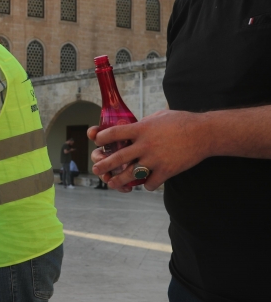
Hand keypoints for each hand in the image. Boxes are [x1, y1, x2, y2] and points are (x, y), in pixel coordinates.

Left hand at [88, 109, 209, 191]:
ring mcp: (155, 159)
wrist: (205, 133)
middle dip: (103, 165)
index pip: (113, 133)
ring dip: (119, 181)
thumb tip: (131, 126)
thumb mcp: (158, 116)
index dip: (102, 138)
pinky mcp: (167, 171)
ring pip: (130, 175)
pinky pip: (150, 183)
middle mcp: (145, 145)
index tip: (97, 142)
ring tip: (112, 183)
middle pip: (117, 158)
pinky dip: (146, 185)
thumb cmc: (181, 121)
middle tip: (96, 169)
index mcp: (141, 129)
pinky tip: (146, 183)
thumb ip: (142, 123)